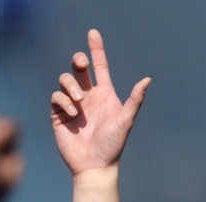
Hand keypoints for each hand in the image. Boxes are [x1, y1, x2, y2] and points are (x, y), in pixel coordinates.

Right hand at [50, 29, 150, 176]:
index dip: (97, 50)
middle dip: (79, 61)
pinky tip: (74, 113)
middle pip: (79, 69)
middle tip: (82, 63)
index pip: (100, 67)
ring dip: (71, 86)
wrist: (95, 165)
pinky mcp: (59, 114)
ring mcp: (73, 104)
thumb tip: (148, 79)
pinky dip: (64, 101)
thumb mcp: (125, 120)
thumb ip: (135, 100)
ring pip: (66, 80)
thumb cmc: (113, 144)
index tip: (93, 33)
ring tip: (80, 102)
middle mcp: (88, 96)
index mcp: (105, 95)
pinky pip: (57, 97)